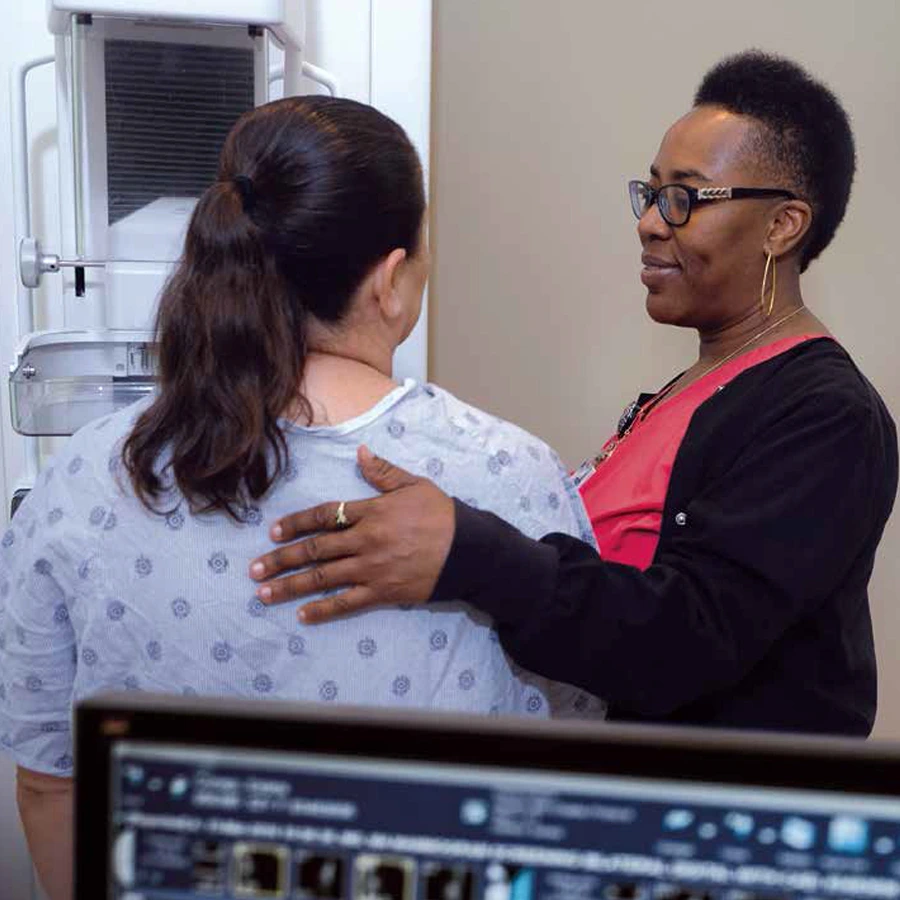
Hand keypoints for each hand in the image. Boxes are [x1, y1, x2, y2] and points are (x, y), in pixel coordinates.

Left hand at [250, 446, 455, 622]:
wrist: (469, 549)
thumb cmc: (442, 514)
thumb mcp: (414, 485)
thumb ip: (383, 472)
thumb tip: (359, 452)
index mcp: (371, 512)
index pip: (324, 516)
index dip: (295, 523)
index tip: (272, 532)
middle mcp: (365, 541)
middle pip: (315, 550)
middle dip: (281, 559)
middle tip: (254, 568)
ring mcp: (372, 569)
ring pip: (323, 578)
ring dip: (291, 586)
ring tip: (264, 594)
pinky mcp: (383, 592)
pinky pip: (347, 603)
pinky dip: (323, 610)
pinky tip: (302, 616)